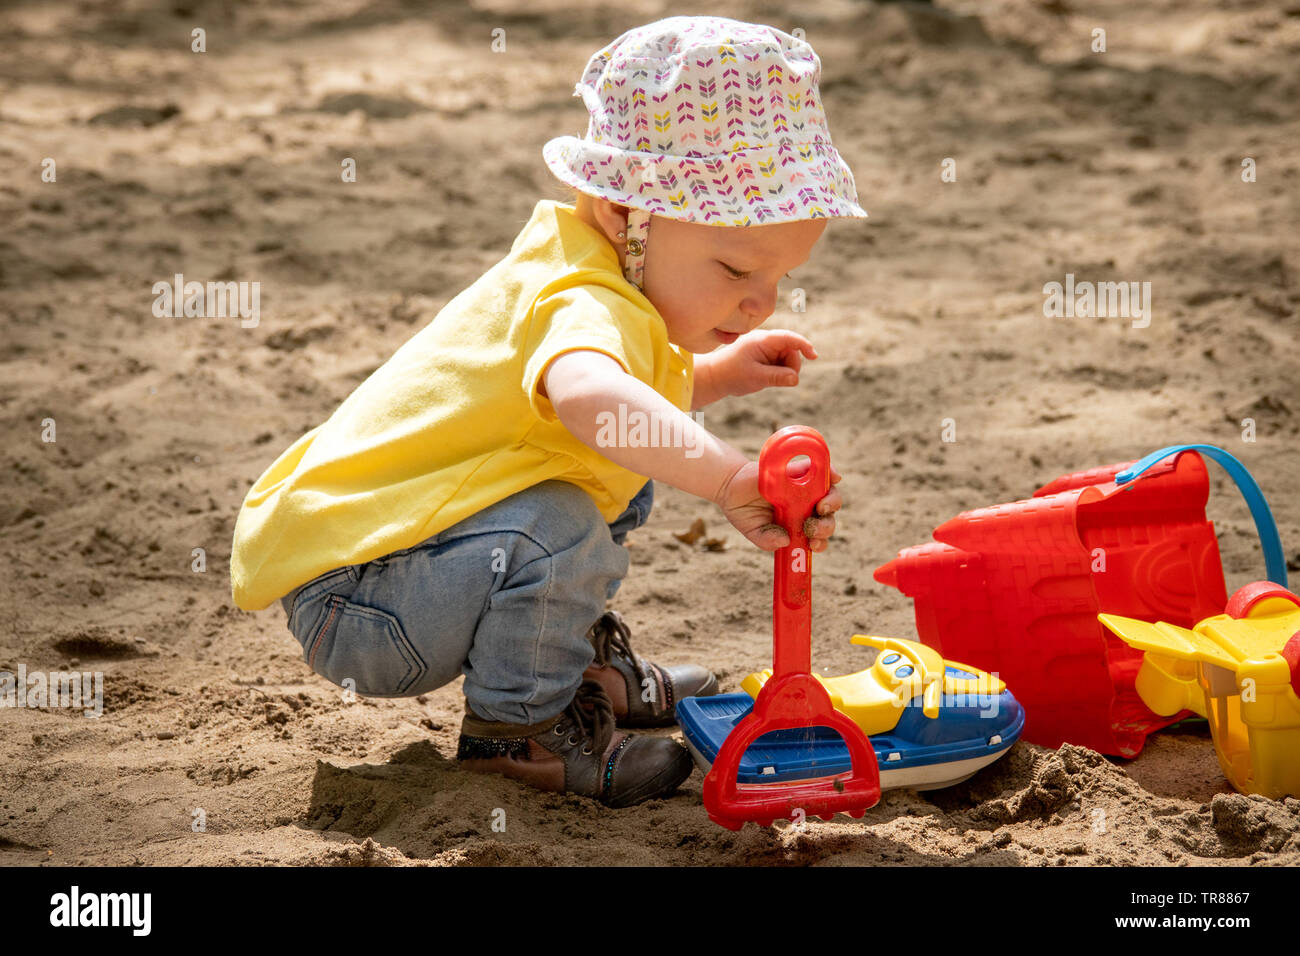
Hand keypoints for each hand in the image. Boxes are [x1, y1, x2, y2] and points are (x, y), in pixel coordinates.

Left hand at [711, 330, 817, 397]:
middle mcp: (766, 341)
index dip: (804, 345)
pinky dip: (778, 371)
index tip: (813, 356)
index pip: (789, 338)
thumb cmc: (732, 374)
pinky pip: (781, 363)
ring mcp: (766, 348)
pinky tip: (765, 376)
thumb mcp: (755, 377)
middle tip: (778, 380)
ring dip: (784, 370)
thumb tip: (796, 379)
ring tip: (766, 378)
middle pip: (792, 350)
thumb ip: (777, 377)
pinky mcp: (766, 356)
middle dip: (791, 366)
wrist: (716, 376)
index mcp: (763, 340)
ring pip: (788, 358)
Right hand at [714, 457, 843, 552]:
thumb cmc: (744, 511)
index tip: (812, 544)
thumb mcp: (753, 531)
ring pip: (830, 495)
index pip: (818, 537)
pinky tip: (834, 477)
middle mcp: (805, 508)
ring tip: (821, 506)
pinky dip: (832, 472)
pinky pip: (822, 470)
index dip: (820, 542)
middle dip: (826, 526)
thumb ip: (766, 540)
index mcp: (798, 525)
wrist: (730, 487)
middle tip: (812, 527)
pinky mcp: (800, 470)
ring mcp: (805, 489)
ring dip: (831, 502)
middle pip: (828, 518)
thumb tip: (784, 540)